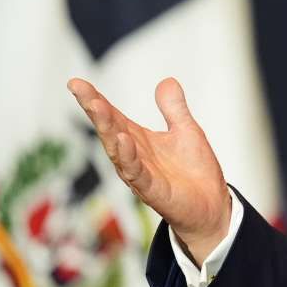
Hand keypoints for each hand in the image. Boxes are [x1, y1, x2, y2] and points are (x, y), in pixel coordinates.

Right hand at [67, 77, 231, 266]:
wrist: (211, 205)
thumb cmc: (194, 171)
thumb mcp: (187, 131)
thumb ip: (174, 108)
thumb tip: (166, 80)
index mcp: (139, 140)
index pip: (113, 116)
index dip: (95, 99)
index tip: (75, 81)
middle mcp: (134, 156)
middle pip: (109, 130)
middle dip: (95, 109)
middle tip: (80, 89)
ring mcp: (141, 175)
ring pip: (118, 150)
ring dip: (107, 129)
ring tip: (98, 107)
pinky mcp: (154, 191)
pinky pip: (137, 174)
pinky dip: (129, 158)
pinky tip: (124, 140)